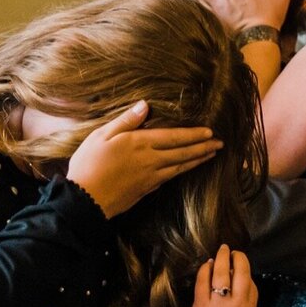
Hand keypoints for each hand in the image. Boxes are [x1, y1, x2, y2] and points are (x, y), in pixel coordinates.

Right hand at [66, 100, 221, 217]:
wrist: (84, 201)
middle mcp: (150, 161)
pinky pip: (169, 178)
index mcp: (140, 143)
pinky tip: (184, 170)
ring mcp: (150, 178)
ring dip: (197, 160)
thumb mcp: (101, 135)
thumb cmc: (88, 165)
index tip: (210, 132)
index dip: (193, 135)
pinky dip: (181, 172)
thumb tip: (145, 105)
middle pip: (183, 153)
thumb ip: (125, 120)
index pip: (174, 137)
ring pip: (180, 167)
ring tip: (210, 155)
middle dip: (203, 148)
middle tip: (220, 144)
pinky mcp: (146, 190)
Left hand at [178, 244, 257, 306]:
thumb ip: (246, 299)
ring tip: (221, 251)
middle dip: (237, 257)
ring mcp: (220, 303)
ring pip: (222, 272)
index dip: (244, 270)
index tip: (238, 264)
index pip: (251, 281)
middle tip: (232, 251)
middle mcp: (238, 303)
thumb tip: (239, 274)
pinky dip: (206, 269)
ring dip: (221, 258)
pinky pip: (204, 280)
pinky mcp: (202, 304)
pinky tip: (207, 265)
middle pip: (240, 272)